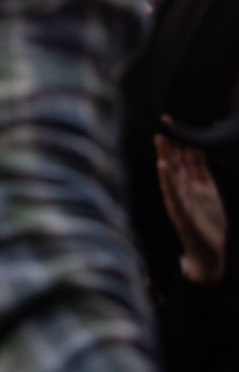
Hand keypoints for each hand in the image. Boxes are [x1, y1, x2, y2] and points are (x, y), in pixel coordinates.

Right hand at [155, 129, 225, 282]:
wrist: (210, 252)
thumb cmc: (207, 219)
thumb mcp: (206, 186)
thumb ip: (198, 166)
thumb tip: (193, 142)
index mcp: (185, 181)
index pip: (178, 155)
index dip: (175, 138)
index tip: (170, 119)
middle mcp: (178, 189)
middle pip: (172, 162)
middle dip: (167, 144)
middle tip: (163, 124)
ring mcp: (178, 202)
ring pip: (169, 177)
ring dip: (164, 158)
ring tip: (161, 141)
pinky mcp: (181, 215)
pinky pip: (173, 195)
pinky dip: (168, 182)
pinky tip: (163, 169)